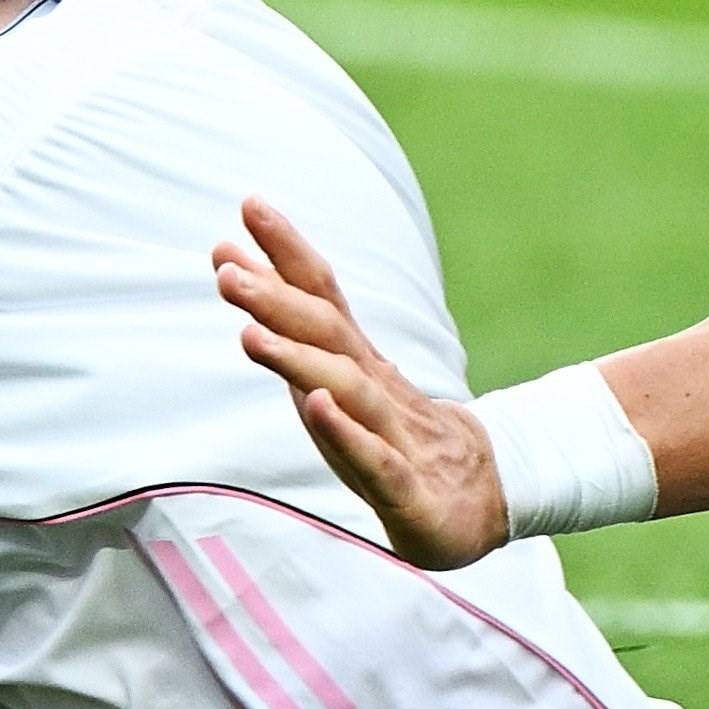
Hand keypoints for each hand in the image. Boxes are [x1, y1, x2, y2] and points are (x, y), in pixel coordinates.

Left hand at [212, 196, 507, 568]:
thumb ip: (292, 335)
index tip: (251, 204)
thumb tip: (236, 268)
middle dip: (277, 300)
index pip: (325, 297)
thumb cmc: (394, 442)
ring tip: (250, 335)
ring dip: (298, 359)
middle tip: (226, 270)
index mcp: (359, 365)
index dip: (288, 252)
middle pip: (328, 333)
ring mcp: (396, 438)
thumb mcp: (341, 387)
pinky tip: (316, 407)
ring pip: (346, 389)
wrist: (482, 505)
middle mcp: (377, 390)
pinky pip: (376, 460)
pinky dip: (346, 433)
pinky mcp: (408, 493)